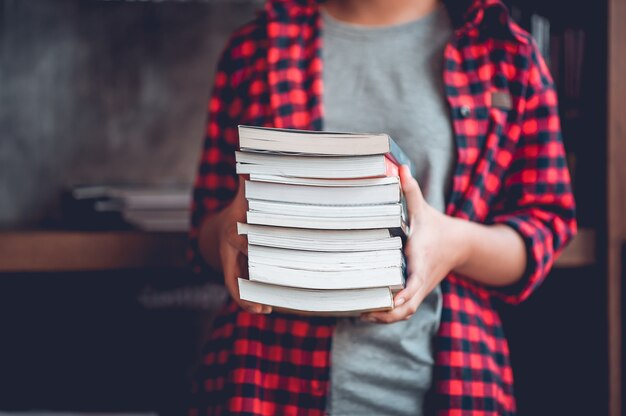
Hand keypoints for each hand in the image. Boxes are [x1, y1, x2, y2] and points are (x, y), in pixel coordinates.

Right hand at [214, 176, 271, 313]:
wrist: (227, 224)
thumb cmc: (244, 206)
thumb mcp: (248, 193)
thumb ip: (253, 179)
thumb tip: (258, 164)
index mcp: (232, 230)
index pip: (242, 242)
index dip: (250, 247)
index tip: (258, 251)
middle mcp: (230, 249)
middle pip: (240, 267)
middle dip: (255, 277)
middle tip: (268, 287)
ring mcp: (232, 263)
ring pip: (237, 284)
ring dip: (249, 298)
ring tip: (265, 309)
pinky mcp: (239, 273)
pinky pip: (241, 289)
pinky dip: (251, 300)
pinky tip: (265, 309)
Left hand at [361, 165, 462, 323]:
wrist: (458, 243)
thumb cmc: (434, 225)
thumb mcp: (422, 208)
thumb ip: (410, 190)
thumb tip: (401, 168)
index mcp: (422, 258)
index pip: (416, 280)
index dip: (405, 292)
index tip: (393, 299)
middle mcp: (422, 277)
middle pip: (408, 305)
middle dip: (388, 313)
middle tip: (364, 311)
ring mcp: (420, 288)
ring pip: (406, 312)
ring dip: (386, 317)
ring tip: (362, 314)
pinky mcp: (416, 291)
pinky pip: (405, 309)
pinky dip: (390, 315)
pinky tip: (369, 312)